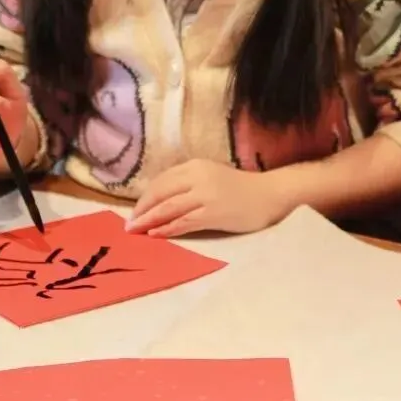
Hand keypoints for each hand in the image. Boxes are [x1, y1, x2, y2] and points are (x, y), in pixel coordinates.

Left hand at [126, 160, 291, 237]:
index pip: (161, 181)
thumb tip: (162, 201)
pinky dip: (167, 229)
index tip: (135, 211)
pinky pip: (183, 222)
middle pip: (160, 194)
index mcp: (196, 166)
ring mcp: (206, 195)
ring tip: (135, 232)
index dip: (145, 197)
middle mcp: (198, 177)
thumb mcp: (212, 177)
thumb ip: (190, 184)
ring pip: (168, 208)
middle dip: (141, 210)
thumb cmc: (243, 189)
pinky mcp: (213, 213)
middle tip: (128, 225)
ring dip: (148, 221)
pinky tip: (156, 235)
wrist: (272, 194)